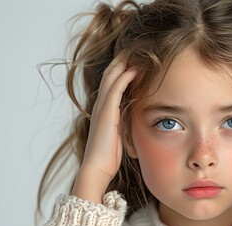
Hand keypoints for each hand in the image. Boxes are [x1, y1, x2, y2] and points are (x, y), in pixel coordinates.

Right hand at [72, 56, 136, 202]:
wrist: (97, 168)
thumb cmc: (108, 156)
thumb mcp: (119, 135)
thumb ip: (124, 124)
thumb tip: (134, 120)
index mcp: (103, 110)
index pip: (111, 84)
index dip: (119, 70)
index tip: (132, 61)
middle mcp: (101, 106)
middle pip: (109, 76)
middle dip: (120, 62)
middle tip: (132, 51)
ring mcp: (102, 108)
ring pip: (111, 78)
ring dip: (122, 64)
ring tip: (133, 54)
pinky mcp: (106, 113)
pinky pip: (115, 90)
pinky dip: (124, 78)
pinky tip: (134, 70)